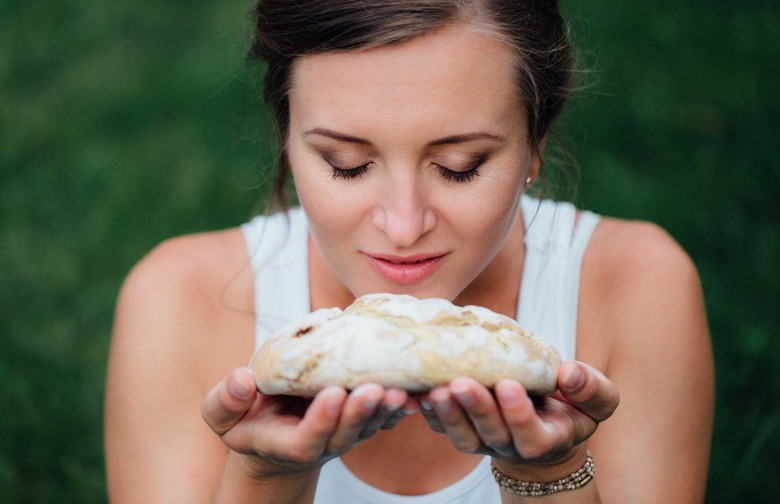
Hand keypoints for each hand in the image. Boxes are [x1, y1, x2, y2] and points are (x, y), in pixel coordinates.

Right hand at [201, 367, 414, 477]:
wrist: (273, 428)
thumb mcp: (222, 415)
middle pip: (346, 434)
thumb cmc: (246, 419)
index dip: (321, 419)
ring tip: (399, 388)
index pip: (307, 439)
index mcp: (287, 443)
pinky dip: (397, 404)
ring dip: (385, 408)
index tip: (332, 394)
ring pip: (369, 426)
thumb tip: (241, 380)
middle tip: (374, 388)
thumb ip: (226, 401)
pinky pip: (382, 415)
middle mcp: (322, 443)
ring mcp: (345, 435)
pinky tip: (415, 388)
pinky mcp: (361, 421)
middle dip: (360, 412)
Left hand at [418, 361, 618, 468]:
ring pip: (461, 434)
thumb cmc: (571, 407)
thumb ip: (590, 389)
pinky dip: (427, 410)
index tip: (509, 385)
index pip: (530, 436)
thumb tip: (570, 373)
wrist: (544, 422)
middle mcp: (509, 444)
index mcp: (543, 439)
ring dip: (447, 413)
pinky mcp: (460, 429)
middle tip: (462, 383)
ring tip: (435, 389)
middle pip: (490, 433)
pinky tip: (417, 391)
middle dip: (476, 408)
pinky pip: (440, 425)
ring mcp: (482, 439)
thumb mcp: (596, 401)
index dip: (518, 413)